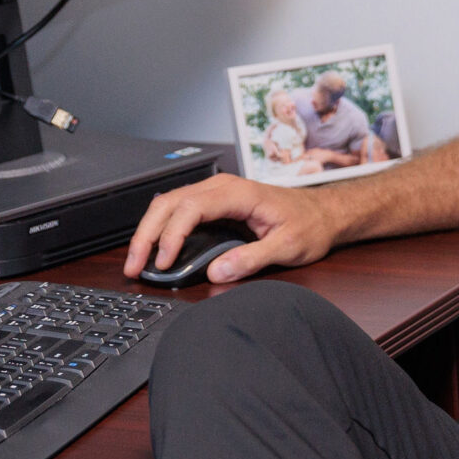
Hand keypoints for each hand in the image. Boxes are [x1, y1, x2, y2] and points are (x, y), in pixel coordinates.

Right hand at [122, 173, 340, 283]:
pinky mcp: (215, 203)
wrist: (324, 213)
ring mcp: (217, 193)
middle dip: (147, 233)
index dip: (172, 234)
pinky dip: (162, 228)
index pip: (192, 207)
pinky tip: (155, 248)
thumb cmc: (309, 225)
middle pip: (170, 202)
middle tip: (134, 265)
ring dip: (149, 230)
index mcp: (239, 193)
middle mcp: (224, 187)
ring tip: (137, 261)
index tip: (164, 261)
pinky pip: (180, 209)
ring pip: (169, 204)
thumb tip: (217, 272)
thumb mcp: (287, 246)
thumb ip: (252, 259)